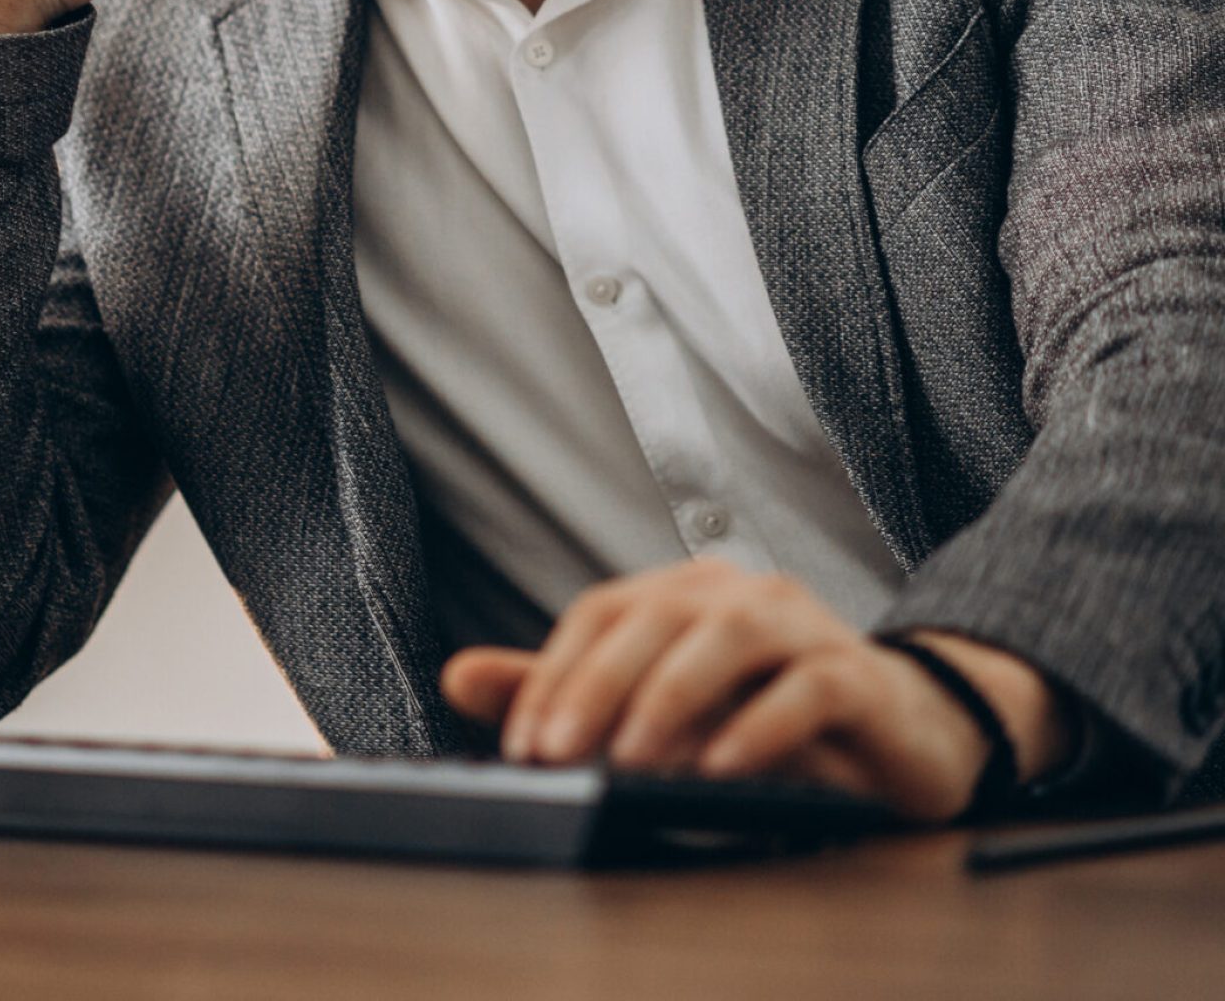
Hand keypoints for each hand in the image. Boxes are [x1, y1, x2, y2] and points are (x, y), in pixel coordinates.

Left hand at [440, 559, 1030, 822]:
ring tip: (634, 760)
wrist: (901, 729)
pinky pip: (808, 687)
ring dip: (674, 697)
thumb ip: (566, 690)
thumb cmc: (764, 714)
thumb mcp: (658, 706)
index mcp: (681, 590)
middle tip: (560, 753)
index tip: (522, 744)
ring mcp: (800, 623)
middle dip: (598, 686)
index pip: (599, 613)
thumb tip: (456, 676)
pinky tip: (725, 766)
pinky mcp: (858, 674)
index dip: (554, 674)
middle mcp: (735, 591)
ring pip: (727, 639)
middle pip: (654, 617)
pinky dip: (761, 725)